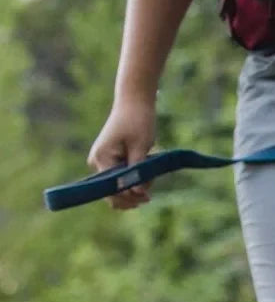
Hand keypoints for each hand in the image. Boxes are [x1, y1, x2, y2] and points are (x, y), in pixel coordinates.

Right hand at [87, 95, 157, 209]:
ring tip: (151, 174)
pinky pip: (122, 179)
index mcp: (101, 159)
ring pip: (120, 187)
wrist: (134, 103)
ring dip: (137, 187)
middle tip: (151, 184)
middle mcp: (97, 162)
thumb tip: (137, 194)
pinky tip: (146, 172)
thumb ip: (137, 171)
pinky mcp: (110, 161)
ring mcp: (102, 162)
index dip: (128, 198)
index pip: (111, 190)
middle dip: (134, 194)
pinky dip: (135, 179)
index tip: (147, 197)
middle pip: (113, 193)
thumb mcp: (141, 147)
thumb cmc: (138, 122)